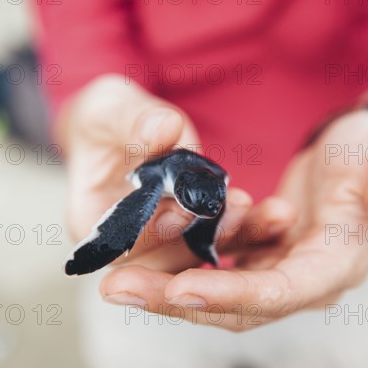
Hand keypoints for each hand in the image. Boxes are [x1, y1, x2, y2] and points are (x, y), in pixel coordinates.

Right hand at [62, 75, 291, 271]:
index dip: (152, 230)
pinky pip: (222, 235)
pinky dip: (248, 227)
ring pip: (202, 250)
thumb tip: (161, 129)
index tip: (183, 207)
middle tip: (239, 207)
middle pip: (169, 257)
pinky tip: (277, 214)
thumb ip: (131, 120)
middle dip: (205, 234)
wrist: (126, 127)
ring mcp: (165, 241)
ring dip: (235, 233)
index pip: (123, 242)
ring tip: (267, 212)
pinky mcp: (194, 231)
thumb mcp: (108, 110)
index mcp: (91, 222)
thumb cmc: (106, 120)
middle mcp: (130, 244)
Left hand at [100, 110, 367, 330]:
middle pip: (235, 305)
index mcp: (335, 265)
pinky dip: (177, 268)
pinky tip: (139, 260)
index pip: (280, 292)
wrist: (361, 150)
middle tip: (117, 288)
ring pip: (216, 295)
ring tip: (114, 279)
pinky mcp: (259, 259)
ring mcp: (278, 273)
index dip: (233, 294)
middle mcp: (303, 281)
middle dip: (176, 300)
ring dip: (165, 289)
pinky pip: (213, 271)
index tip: (180, 288)